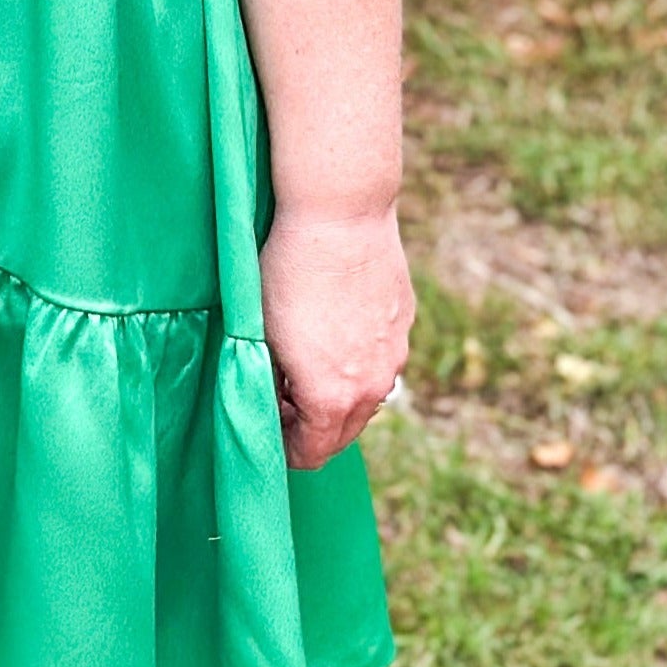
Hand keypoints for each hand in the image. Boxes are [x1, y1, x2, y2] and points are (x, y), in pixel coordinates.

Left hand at [260, 204, 413, 469]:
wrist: (340, 213)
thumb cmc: (288, 272)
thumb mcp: (262, 336)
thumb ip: (272, 385)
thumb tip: (275, 404)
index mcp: (333, 397)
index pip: (314, 453)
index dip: (286, 451)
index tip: (269, 434)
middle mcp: (374, 385)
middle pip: (344, 433)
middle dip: (311, 429)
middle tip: (281, 402)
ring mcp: (395, 354)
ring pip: (367, 399)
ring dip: (337, 397)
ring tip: (304, 366)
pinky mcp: (404, 324)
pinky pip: (381, 361)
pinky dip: (357, 364)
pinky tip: (332, 332)